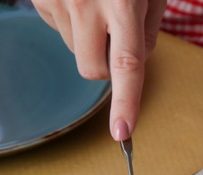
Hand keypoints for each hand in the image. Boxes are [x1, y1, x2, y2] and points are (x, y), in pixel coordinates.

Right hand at [31, 0, 166, 140]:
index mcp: (123, 3)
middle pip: (92, 70)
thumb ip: (146, 33)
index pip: (126, 65)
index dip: (125, 102)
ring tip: (96, 0)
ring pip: (74, 50)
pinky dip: (70, 20)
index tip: (122, 133)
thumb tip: (127, 71)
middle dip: (106, 65)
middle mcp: (86, 4)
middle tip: (116, 31)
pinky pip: (57, 28)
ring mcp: (58, 1)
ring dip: (87, 37)